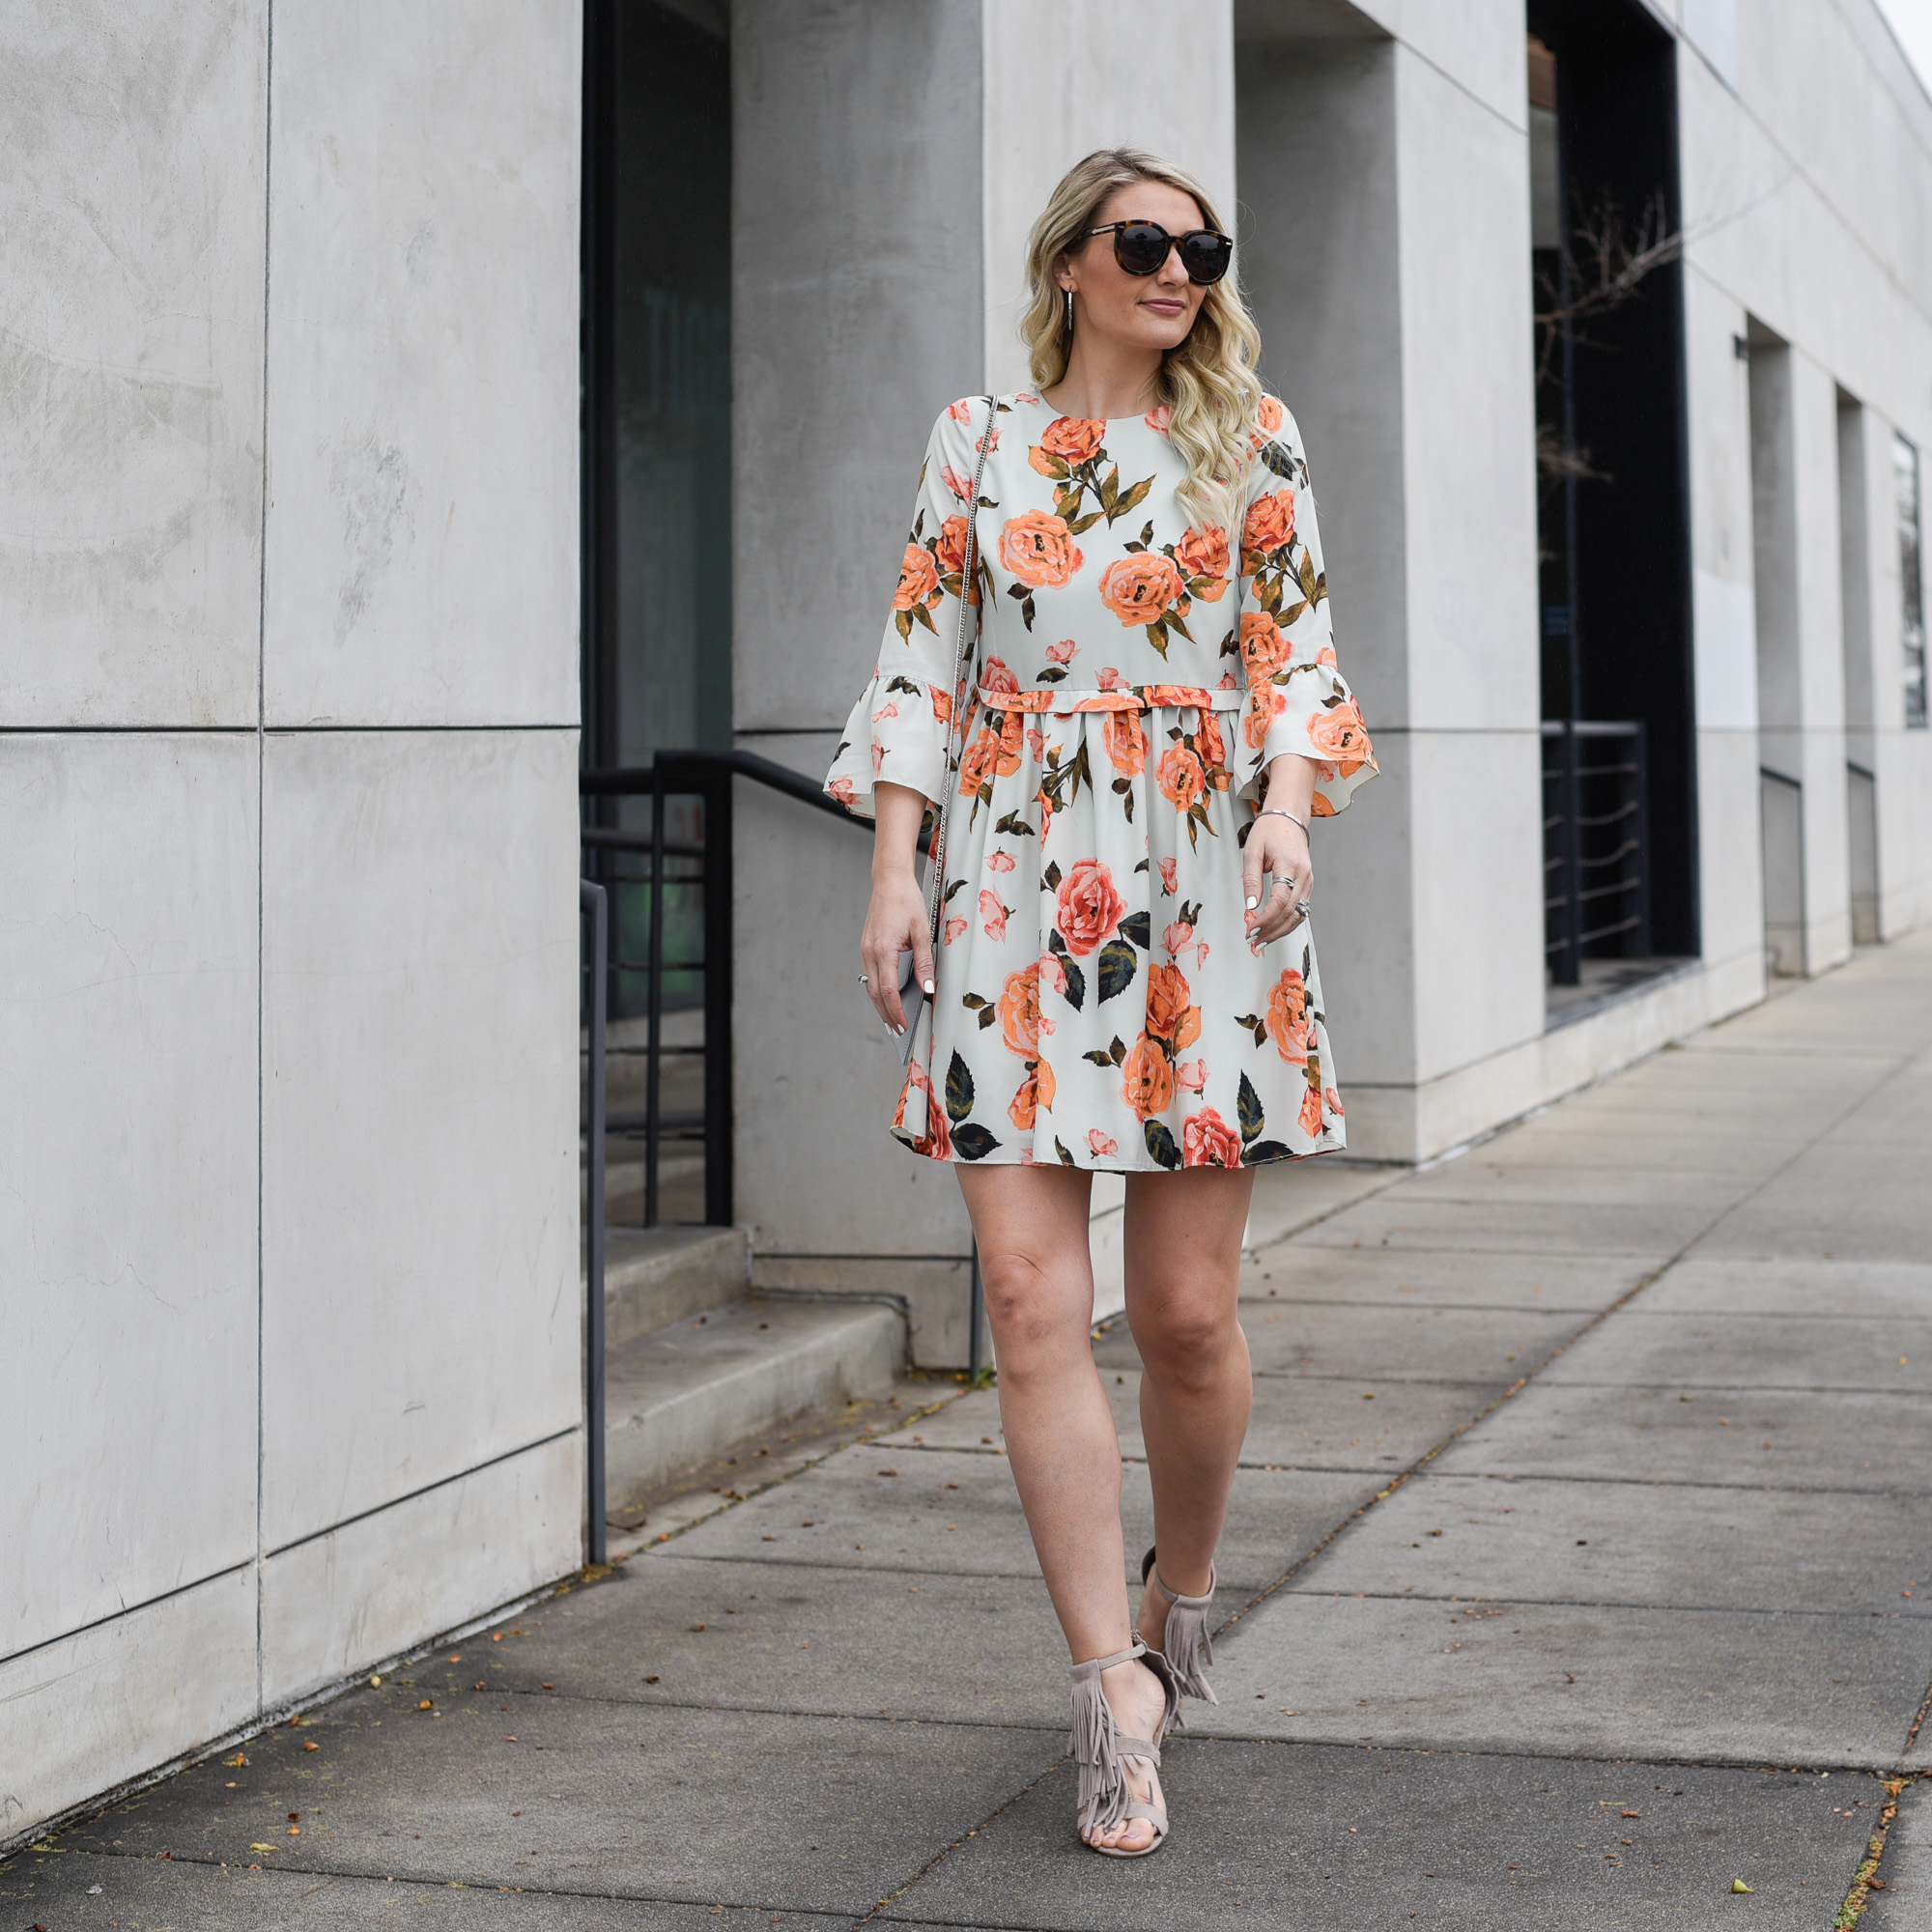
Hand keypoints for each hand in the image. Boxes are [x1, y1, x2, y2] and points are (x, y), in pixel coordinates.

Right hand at [861, 868, 931, 1035]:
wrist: (890, 882)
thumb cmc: (906, 902)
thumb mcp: (923, 932)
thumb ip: (924, 962)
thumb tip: (928, 987)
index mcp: (883, 951)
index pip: (888, 991)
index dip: (896, 1011)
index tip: (904, 1024)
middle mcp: (870, 953)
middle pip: (875, 994)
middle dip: (886, 1014)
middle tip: (899, 1030)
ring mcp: (865, 951)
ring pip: (870, 986)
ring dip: (880, 1005)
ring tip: (893, 1019)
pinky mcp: (866, 948)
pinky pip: (870, 975)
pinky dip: (877, 990)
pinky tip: (887, 997)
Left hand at [1242, 813, 1311, 945]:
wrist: (1288, 818)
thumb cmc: (1269, 831)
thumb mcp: (1252, 852)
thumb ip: (1251, 879)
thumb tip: (1250, 906)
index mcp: (1289, 864)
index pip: (1280, 900)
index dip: (1266, 919)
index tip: (1251, 929)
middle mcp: (1304, 875)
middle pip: (1290, 912)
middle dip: (1271, 930)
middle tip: (1253, 940)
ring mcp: (1309, 881)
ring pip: (1298, 915)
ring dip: (1280, 931)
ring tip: (1262, 940)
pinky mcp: (1308, 885)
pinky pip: (1301, 909)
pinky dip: (1288, 923)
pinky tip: (1274, 930)